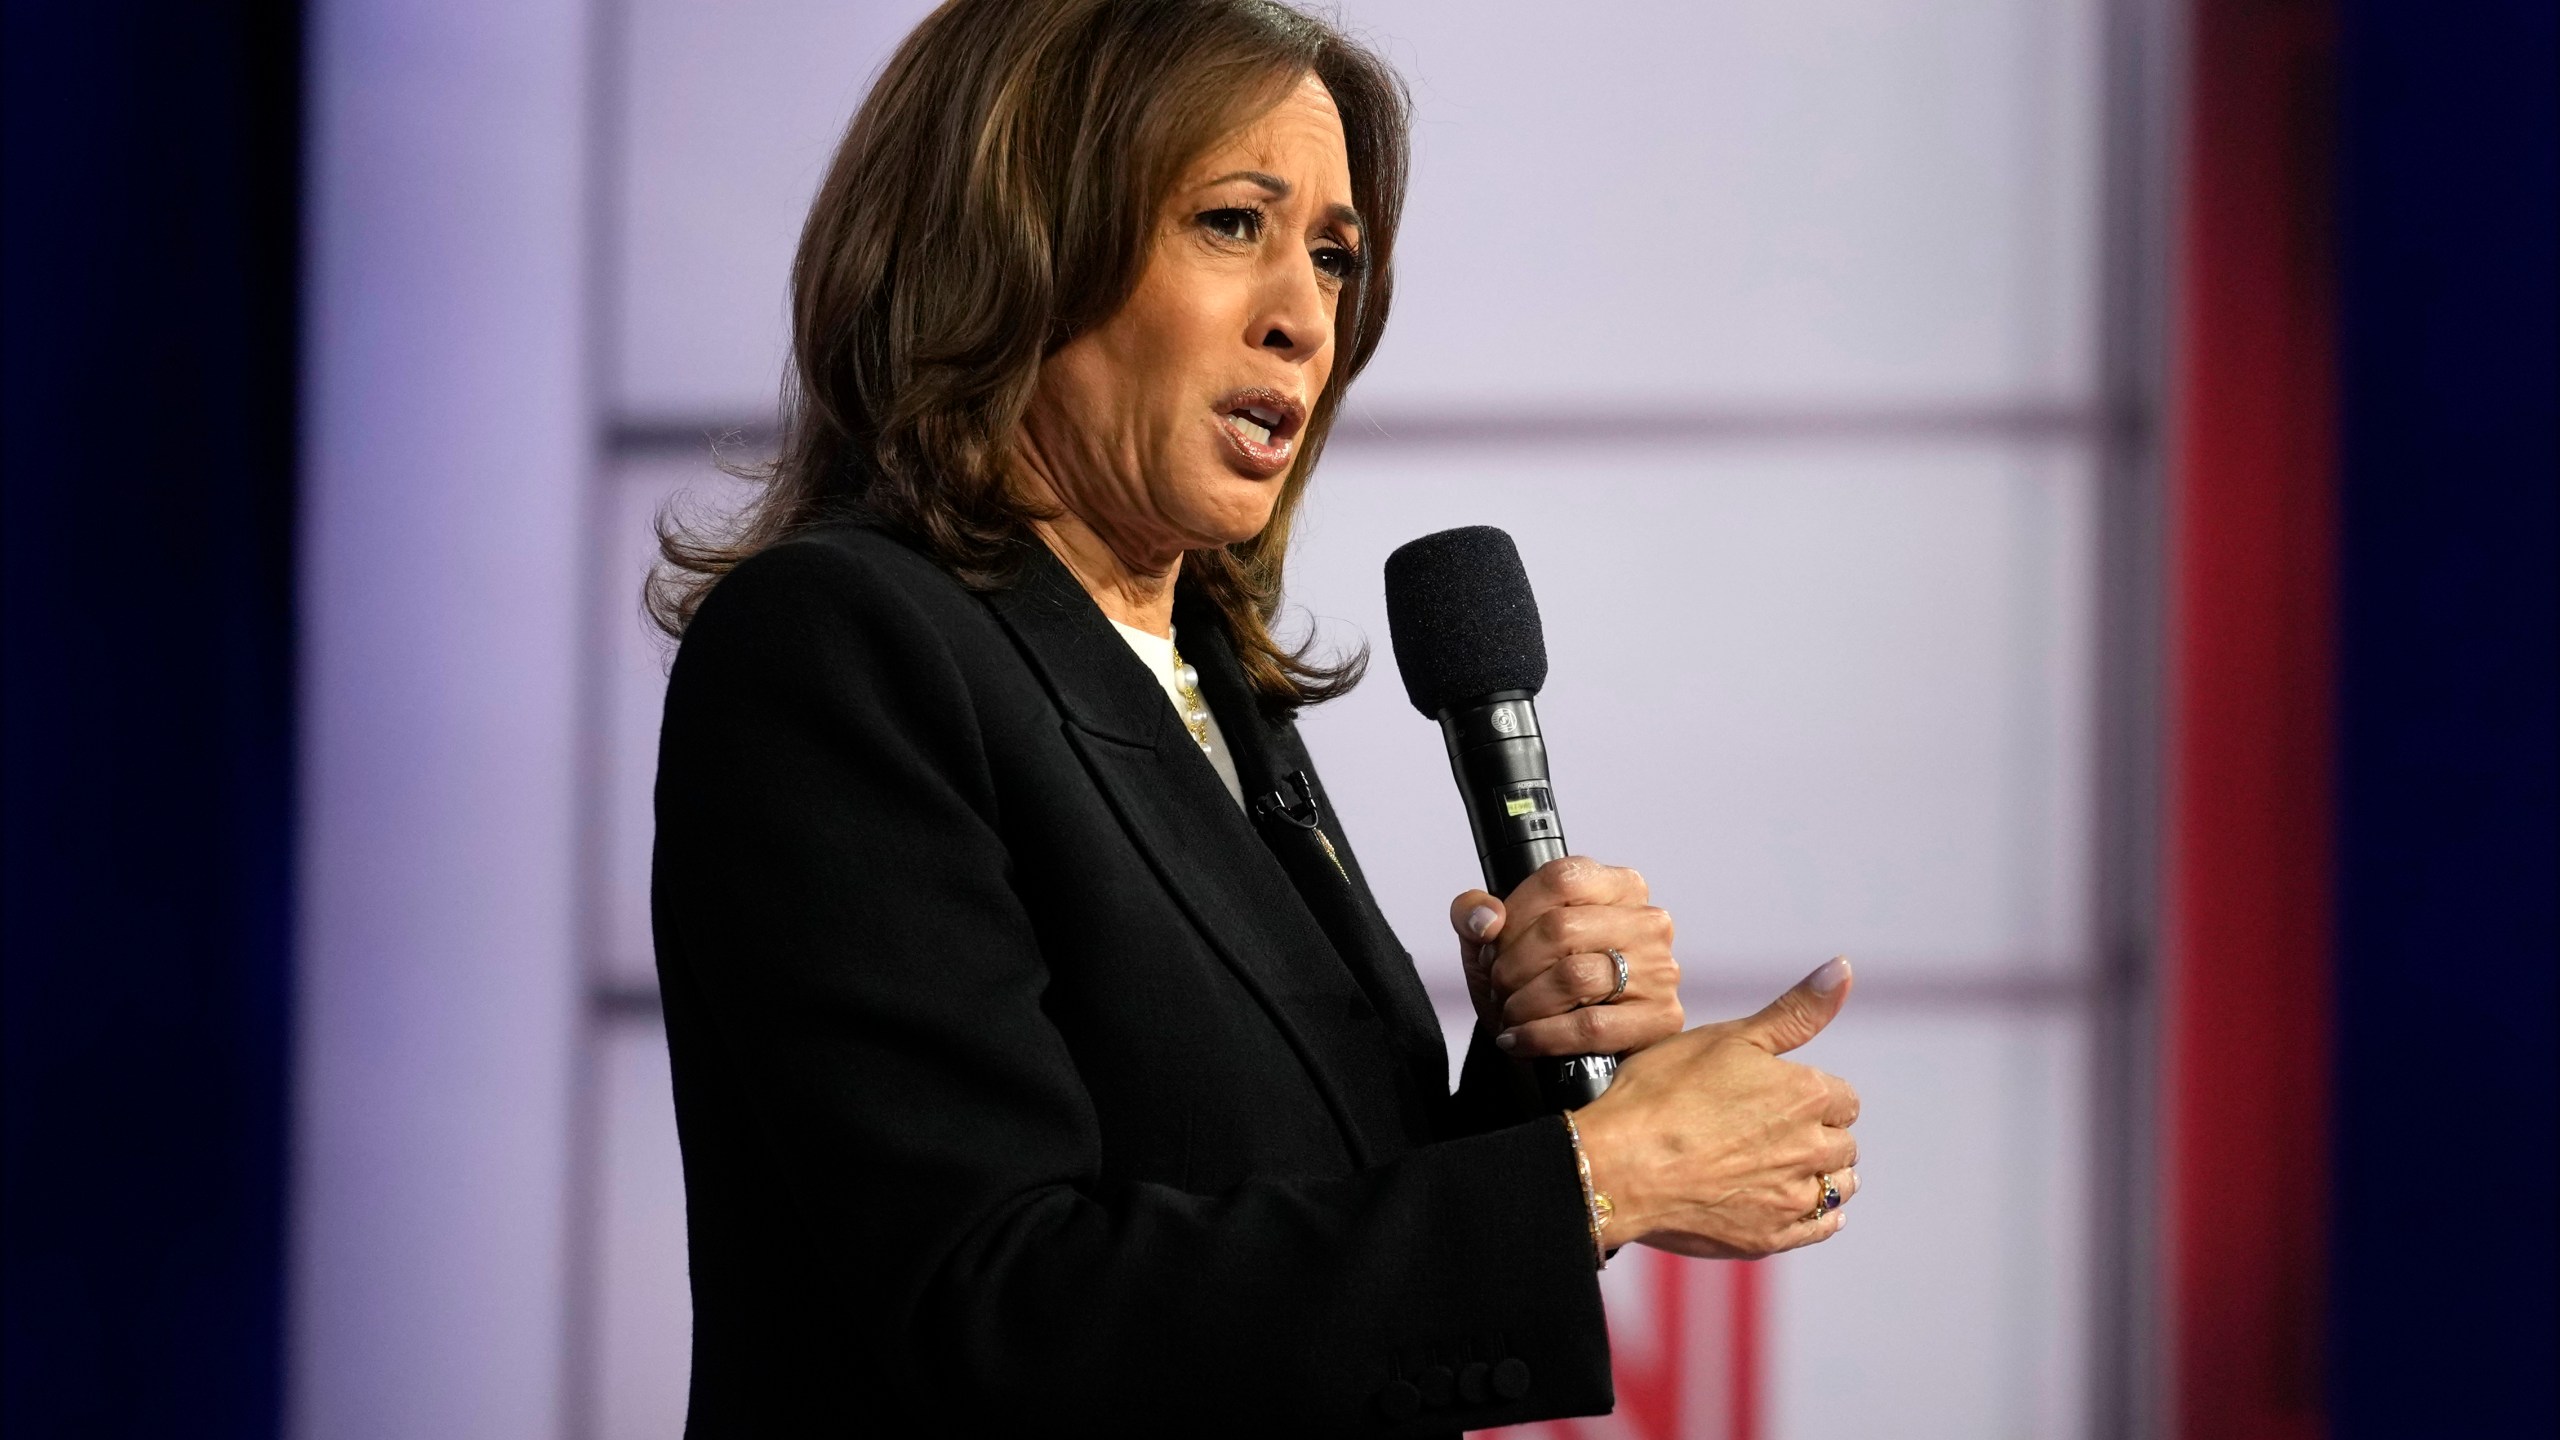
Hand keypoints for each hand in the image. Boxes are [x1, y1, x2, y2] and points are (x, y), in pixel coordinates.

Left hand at [1445, 855, 1682, 1059]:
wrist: (1561, 1052)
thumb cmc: (1534, 982)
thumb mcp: (1495, 940)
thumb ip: (1473, 913)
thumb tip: (1486, 920)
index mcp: (1618, 886)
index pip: (1560, 878)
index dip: (1514, 914)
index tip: (1493, 944)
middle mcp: (1647, 922)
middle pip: (1562, 928)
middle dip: (1513, 964)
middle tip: (1498, 985)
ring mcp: (1660, 970)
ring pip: (1574, 977)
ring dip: (1524, 1002)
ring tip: (1510, 1013)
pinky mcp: (1660, 1019)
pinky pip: (1590, 1026)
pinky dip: (1541, 1036)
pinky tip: (1519, 1039)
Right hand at [1572, 957, 1860, 1259]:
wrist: (1617, 1165)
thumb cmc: (1663, 1092)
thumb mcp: (1729, 1037)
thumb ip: (1795, 1011)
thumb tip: (1842, 967)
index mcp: (1808, 1095)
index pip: (1843, 1097)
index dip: (1812, 1094)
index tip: (1778, 1097)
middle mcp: (1813, 1148)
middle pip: (1843, 1143)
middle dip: (1818, 1134)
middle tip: (1771, 1130)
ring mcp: (1794, 1198)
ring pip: (1838, 1186)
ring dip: (1821, 1175)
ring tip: (1778, 1166)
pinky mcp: (1771, 1237)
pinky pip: (1819, 1228)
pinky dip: (1815, 1217)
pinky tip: (1790, 1204)